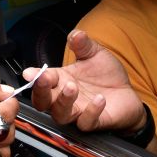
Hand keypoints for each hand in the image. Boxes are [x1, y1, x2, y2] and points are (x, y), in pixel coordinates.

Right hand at [29, 30, 144, 132]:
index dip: (34, 77)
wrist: (127, 92)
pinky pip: (87, 122)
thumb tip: (75, 34)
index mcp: (60, 80)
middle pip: (43, 101)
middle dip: (41, 90)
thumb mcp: (95, 54)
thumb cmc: (105, 75)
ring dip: (63, 101)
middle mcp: (64, 98)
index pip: (42, 80)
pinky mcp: (94, 122)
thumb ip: (83, 44)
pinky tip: (100, 99)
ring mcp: (78, 112)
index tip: (29, 72)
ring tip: (72, 86)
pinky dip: (92, 111)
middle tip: (44, 78)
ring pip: (61, 114)